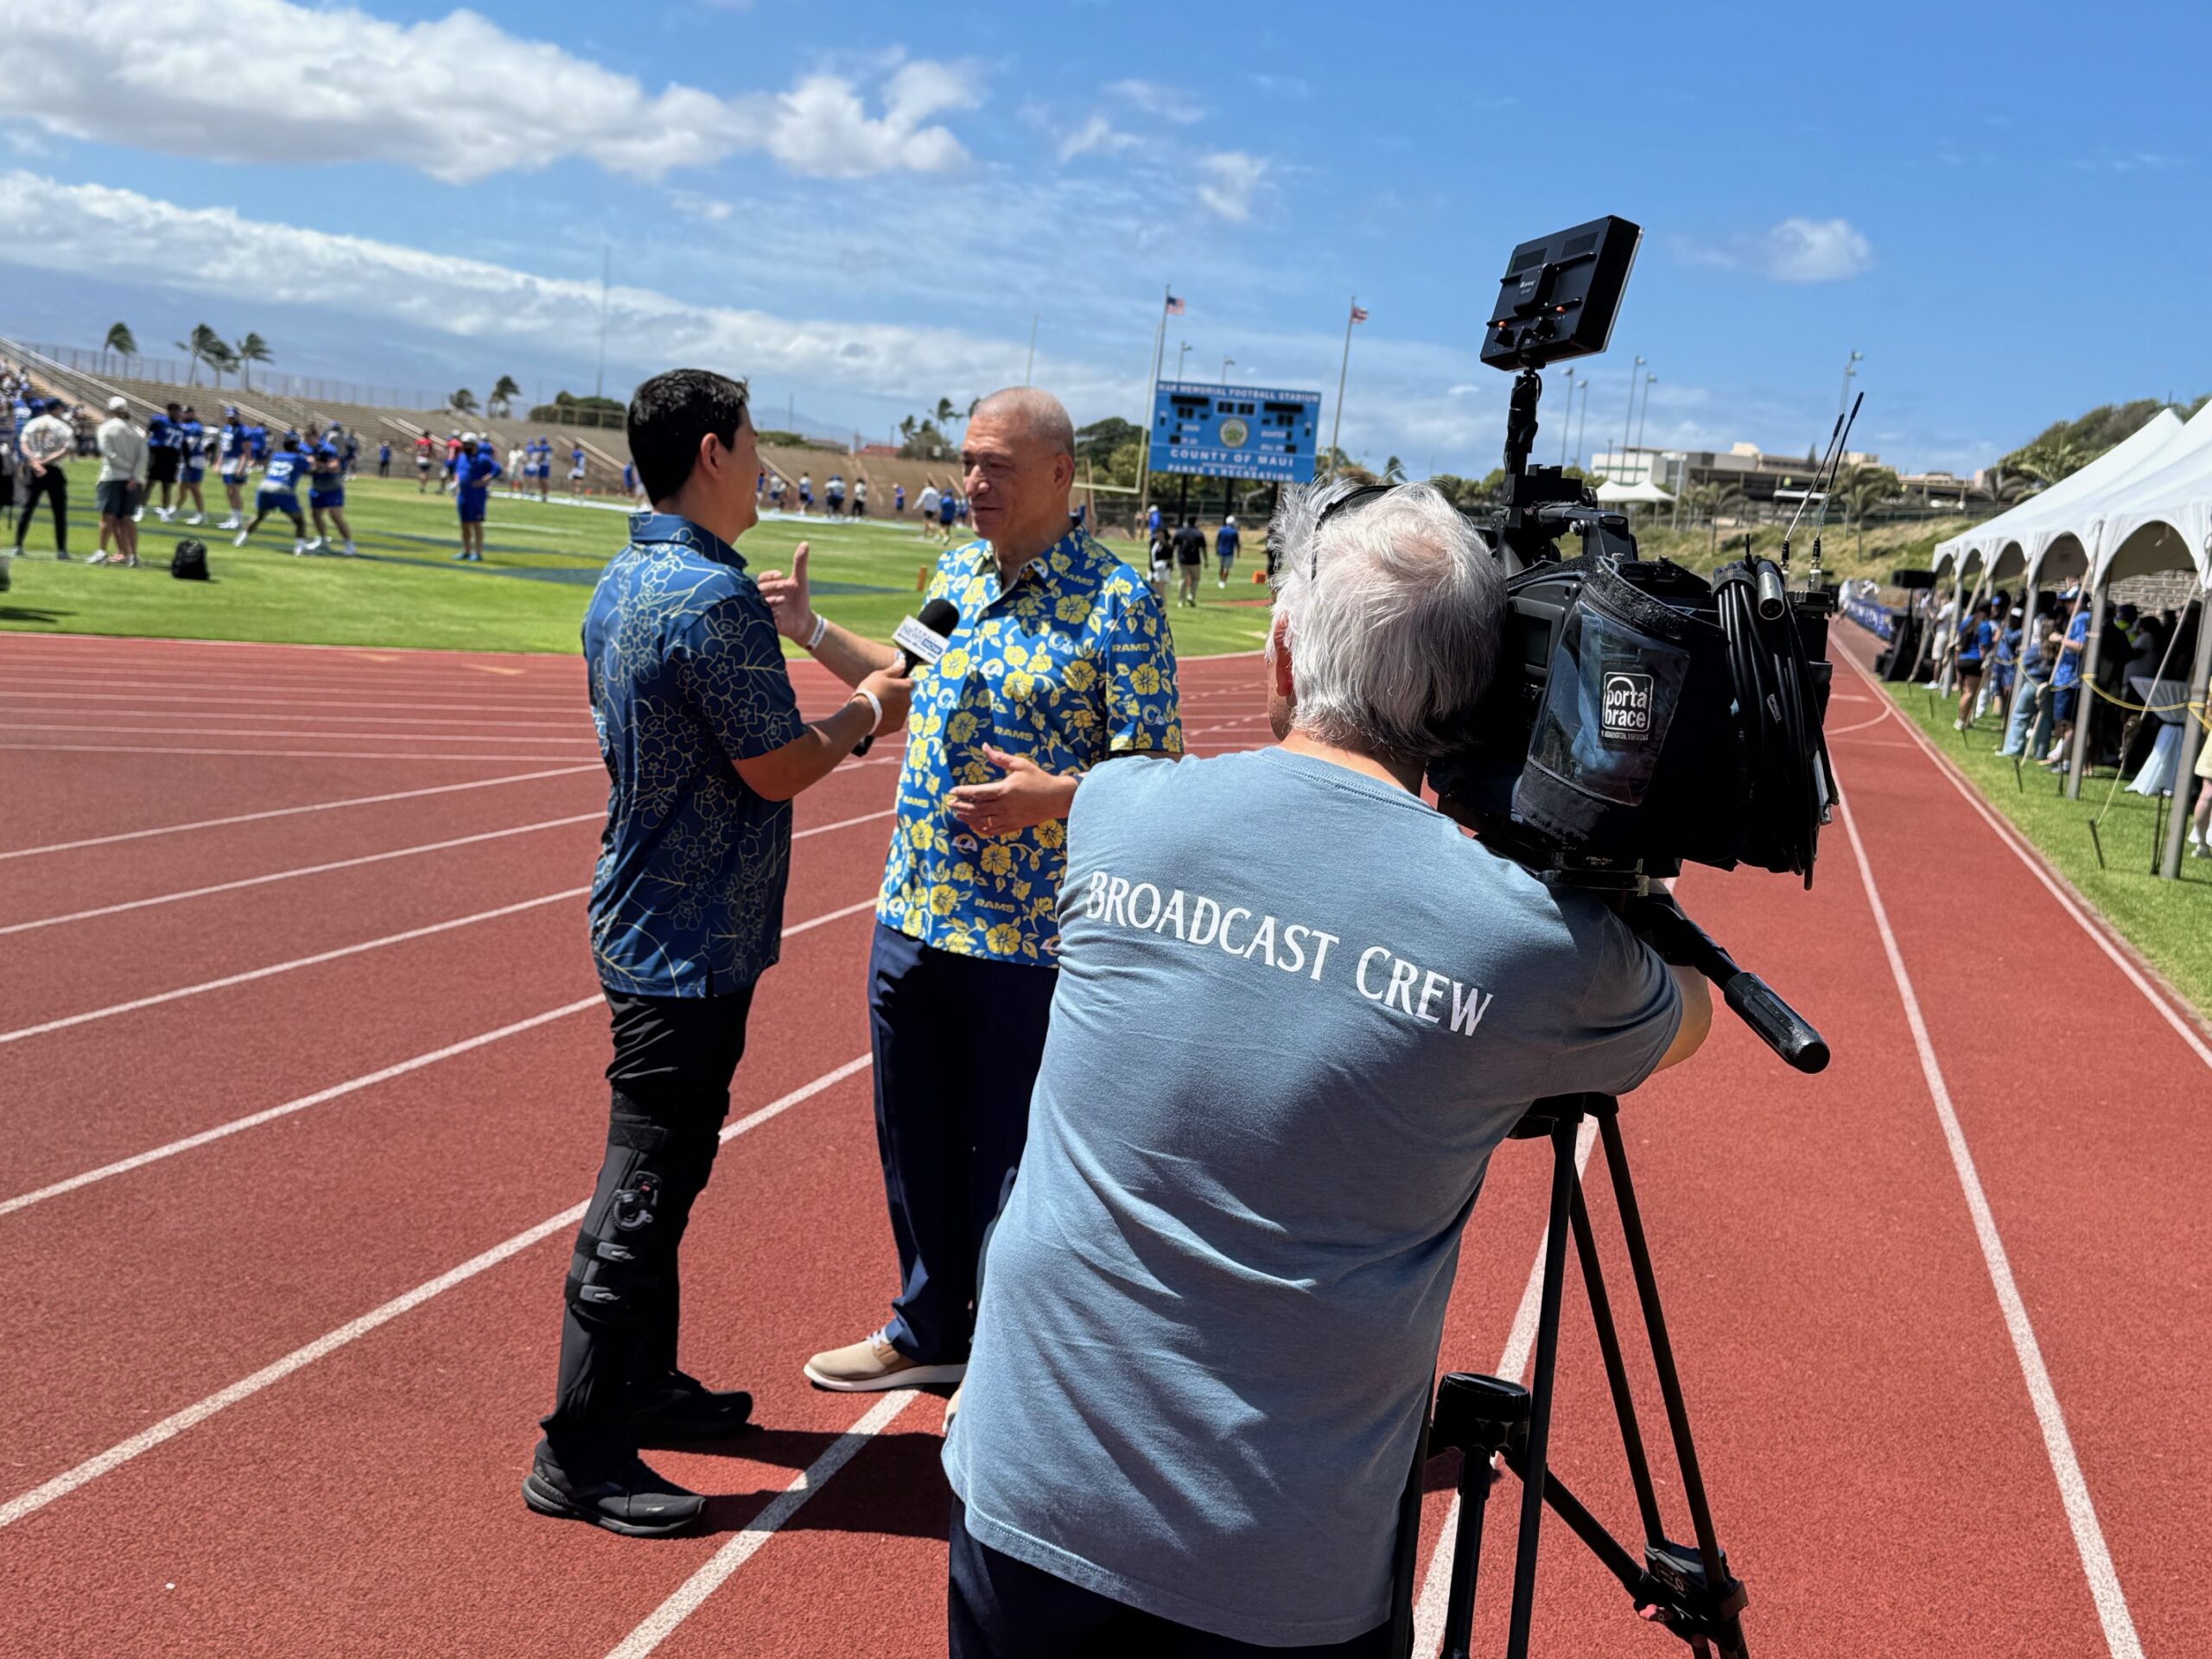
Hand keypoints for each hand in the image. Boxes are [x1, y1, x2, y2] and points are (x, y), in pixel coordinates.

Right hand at [755, 541, 815, 643]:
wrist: (803, 621)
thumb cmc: (800, 599)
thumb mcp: (800, 580)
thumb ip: (800, 563)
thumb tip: (805, 543)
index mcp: (770, 586)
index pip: (762, 578)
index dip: (769, 575)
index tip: (781, 575)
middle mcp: (764, 597)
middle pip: (762, 589)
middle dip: (773, 587)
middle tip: (784, 587)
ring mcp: (764, 610)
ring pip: (761, 603)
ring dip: (772, 600)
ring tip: (783, 601)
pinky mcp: (766, 622)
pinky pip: (763, 618)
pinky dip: (772, 615)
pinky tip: (780, 614)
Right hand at [856, 664, 912, 733]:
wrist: (862, 714)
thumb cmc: (870, 691)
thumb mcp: (880, 675)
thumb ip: (894, 670)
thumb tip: (903, 662)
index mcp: (905, 688)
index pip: (910, 682)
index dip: (901, 682)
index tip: (892, 683)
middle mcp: (908, 702)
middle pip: (905, 697)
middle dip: (897, 696)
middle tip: (881, 695)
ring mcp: (903, 715)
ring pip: (900, 709)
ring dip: (893, 708)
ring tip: (877, 707)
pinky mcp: (896, 726)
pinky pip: (894, 720)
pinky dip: (888, 719)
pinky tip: (877, 717)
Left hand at [948, 746, 1075, 837]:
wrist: (1056, 798)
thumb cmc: (1038, 778)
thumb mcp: (1020, 764)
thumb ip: (1000, 758)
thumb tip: (985, 746)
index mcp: (1005, 789)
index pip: (978, 792)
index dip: (963, 792)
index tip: (952, 791)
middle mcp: (1005, 806)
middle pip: (977, 808)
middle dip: (961, 805)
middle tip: (950, 804)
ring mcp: (1009, 818)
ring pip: (983, 820)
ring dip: (968, 817)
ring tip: (958, 814)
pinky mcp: (1013, 826)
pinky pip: (993, 830)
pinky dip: (981, 829)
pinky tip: (973, 825)